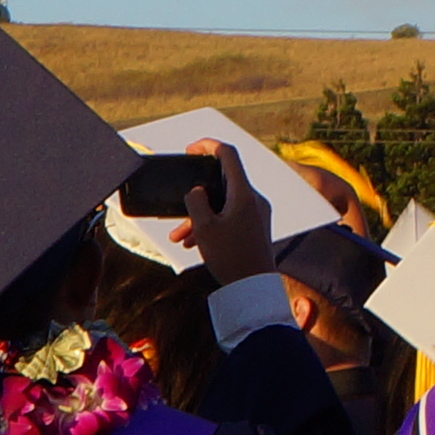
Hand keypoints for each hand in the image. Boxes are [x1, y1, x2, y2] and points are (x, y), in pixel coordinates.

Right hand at [170, 150, 268, 282]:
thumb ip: (196, 202)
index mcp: (243, 194)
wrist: (253, 288)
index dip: (208, 146)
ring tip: (177, 235)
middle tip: (178, 202)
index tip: (191, 150)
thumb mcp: (204, 228)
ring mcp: (256, 214)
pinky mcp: (255, 227)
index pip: (228, 155)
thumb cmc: (231, 257)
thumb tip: (197, 190)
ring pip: (222, 205)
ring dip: (200, 216)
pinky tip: (193, 243)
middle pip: (222, 184)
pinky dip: (212, 225)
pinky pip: (230, 218)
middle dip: (196, 195)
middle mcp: (253, 200)